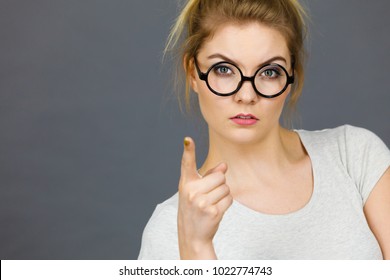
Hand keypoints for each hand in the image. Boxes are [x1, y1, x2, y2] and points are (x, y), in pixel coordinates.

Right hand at [178, 137, 232, 258]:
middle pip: (219, 176)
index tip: (188, 140)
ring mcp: (201, 202)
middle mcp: (191, 191)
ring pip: (226, 187)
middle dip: (220, 184)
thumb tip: (224, 166)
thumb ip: (209, 176)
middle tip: (210, 195)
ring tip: (212, 204)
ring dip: (223, 195)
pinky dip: (226, 203)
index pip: (187, 164)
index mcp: (185, 183)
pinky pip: (229, 199)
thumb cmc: (195, 209)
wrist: (192, 235)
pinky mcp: (212, 211)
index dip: (188, 151)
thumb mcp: (196, 191)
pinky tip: (216, 210)